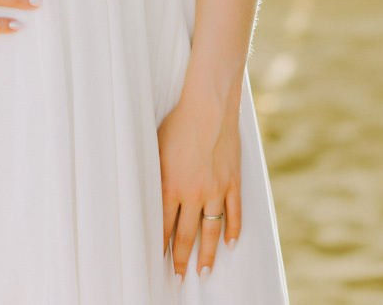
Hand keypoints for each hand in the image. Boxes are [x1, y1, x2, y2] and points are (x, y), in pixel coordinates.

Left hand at [158, 84, 241, 281]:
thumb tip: (147, 196)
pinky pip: (235, 212)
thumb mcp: (157, 149)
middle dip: (180, 259)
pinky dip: (234, 230)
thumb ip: (155, 176)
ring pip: (211, 231)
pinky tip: (230, 243)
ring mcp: (216, 189)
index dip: (160, 246)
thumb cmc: (178, 123)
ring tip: (204, 272)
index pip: (163, 226)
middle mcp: (193, 193)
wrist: (207, 106)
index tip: (158, 262)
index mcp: (171, 186)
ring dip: (207, 254)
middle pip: (186, 235)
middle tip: (178, 277)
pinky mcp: (233, 181)